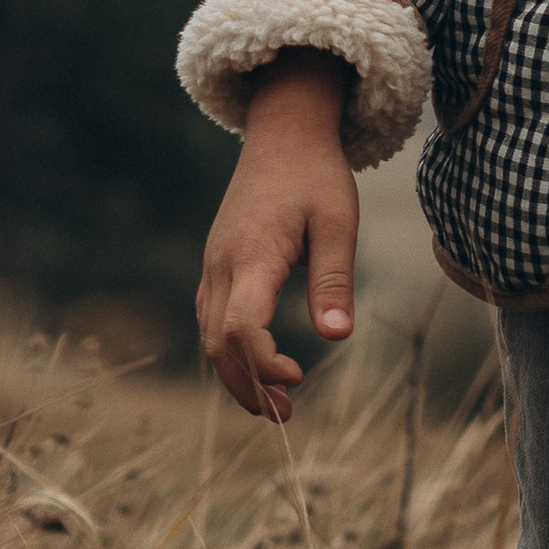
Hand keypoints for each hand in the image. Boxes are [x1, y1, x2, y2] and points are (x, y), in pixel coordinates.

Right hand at [196, 49, 358, 422]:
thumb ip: (334, 281)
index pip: (240, 328)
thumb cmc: (317, 175)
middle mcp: (223, 263)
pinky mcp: (218, 263)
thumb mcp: (339, 223)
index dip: (262, 364)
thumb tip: (337, 338)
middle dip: (246, 386)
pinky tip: (258, 364)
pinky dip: (229, 350)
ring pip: (209, 334)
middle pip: (217, 343)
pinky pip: (212, 317)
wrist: (283, 133)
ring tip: (276, 402)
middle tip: (286, 415)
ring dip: (236, 374)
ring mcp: (214, 263)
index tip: (299, 376)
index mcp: (253, 254)